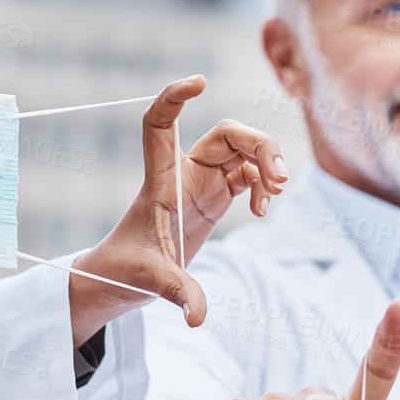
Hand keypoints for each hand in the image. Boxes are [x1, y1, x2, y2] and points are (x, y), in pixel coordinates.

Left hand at [70, 75, 287, 341]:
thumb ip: (178, 293)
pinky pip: (248, 175)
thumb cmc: (124, 270)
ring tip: (276, 193)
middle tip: (278, 181)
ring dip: (267, 164)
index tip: (199, 82)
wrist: (121, 279)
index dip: (174, 97)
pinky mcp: (215, 198)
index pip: (160, 123)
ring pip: (243, 151)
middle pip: (226, 134)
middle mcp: (183, 173)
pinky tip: (262, 211)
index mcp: (161, 179)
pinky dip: (262, 186)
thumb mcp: (150, 280)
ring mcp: (202, 183)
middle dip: (259, 145)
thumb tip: (197, 318)